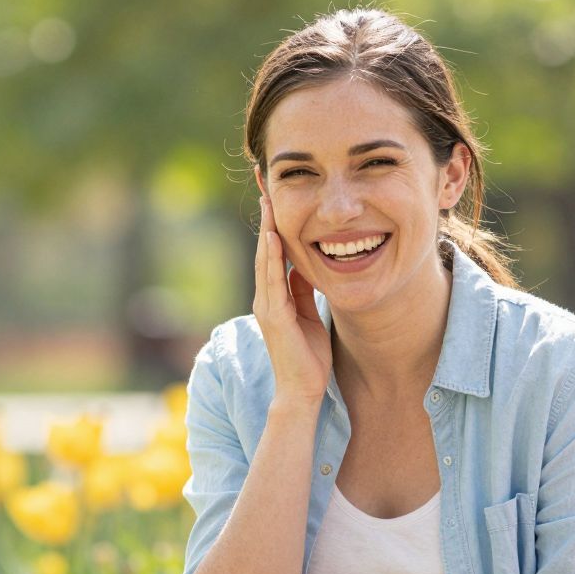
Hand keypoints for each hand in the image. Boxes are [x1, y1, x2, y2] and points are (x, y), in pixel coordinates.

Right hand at [253, 193, 331, 403]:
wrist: (303, 390)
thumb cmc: (309, 356)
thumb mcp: (310, 314)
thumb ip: (303, 290)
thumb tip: (305, 265)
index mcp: (275, 296)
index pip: (274, 251)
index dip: (274, 222)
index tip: (275, 194)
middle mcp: (265, 297)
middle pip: (266, 248)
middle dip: (266, 215)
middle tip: (265, 182)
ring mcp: (267, 306)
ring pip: (266, 259)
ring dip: (267, 228)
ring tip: (268, 200)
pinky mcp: (274, 317)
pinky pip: (273, 281)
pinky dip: (272, 257)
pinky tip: (273, 236)